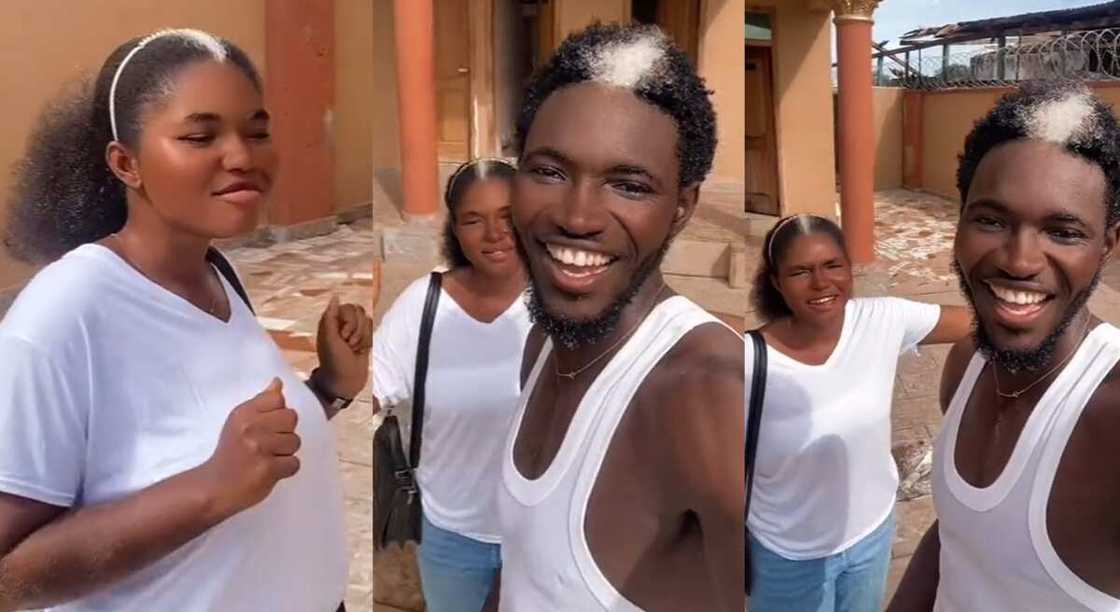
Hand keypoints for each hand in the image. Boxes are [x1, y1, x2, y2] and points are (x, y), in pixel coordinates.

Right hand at [199, 378, 300, 516]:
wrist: (213, 487)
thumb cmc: (230, 452)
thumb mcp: (239, 421)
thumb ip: (261, 402)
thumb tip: (278, 382)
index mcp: (244, 413)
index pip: (278, 399)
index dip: (277, 414)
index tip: (265, 427)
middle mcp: (252, 427)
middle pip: (291, 418)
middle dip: (284, 432)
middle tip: (268, 445)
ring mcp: (260, 448)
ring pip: (295, 441)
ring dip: (285, 453)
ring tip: (267, 458)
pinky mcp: (269, 468)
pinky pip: (294, 463)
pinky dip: (285, 469)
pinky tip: (270, 471)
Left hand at [316, 295, 372, 398]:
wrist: (345, 381)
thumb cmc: (334, 361)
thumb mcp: (329, 339)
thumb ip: (331, 316)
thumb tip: (335, 297)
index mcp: (331, 321)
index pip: (349, 307)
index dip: (349, 322)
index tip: (342, 336)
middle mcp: (342, 323)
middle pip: (359, 312)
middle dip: (357, 330)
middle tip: (348, 344)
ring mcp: (353, 331)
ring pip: (367, 321)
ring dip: (362, 337)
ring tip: (353, 349)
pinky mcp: (363, 338)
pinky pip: (371, 330)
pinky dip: (367, 341)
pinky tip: (360, 350)